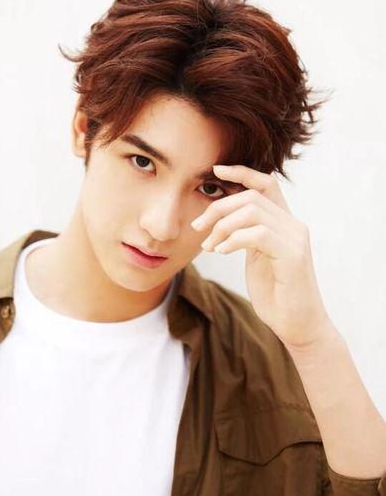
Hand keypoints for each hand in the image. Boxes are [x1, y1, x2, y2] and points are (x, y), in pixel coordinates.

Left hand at [191, 164, 334, 350]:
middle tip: (198, 227)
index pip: (267, 183)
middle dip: (219, 207)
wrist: (298, 325)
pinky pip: (257, 234)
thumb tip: (221, 220)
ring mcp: (295, 239)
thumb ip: (246, 235)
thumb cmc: (275, 293)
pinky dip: (233, 239)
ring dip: (222, 226)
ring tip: (209, 246)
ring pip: (252, 212)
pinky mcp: (292, 256)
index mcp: (285, 222)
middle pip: (251, 197)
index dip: (242, 172)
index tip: (216, 170)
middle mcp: (293, 225)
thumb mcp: (256, 257)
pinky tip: (220, 252)